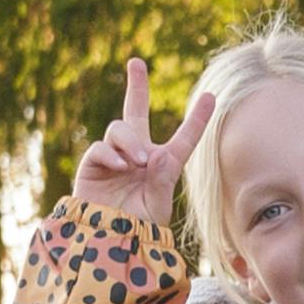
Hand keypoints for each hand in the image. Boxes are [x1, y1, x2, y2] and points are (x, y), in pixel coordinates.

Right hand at [70, 56, 200, 225]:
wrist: (110, 242)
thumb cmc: (139, 227)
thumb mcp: (159, 205)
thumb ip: (162, 180)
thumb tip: (153, 155)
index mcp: (163, 165)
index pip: (183, 138)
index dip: (197, 119)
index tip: (211, 97)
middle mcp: (138, 154)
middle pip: (136, 111)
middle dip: (136, 86)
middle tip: (136, 62)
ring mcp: (114, 157)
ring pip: (120, 128)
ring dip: (130, 141)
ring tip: (136, 162)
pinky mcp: (92, 164)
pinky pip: (100, 147)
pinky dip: (110, 154)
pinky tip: (119, 165)